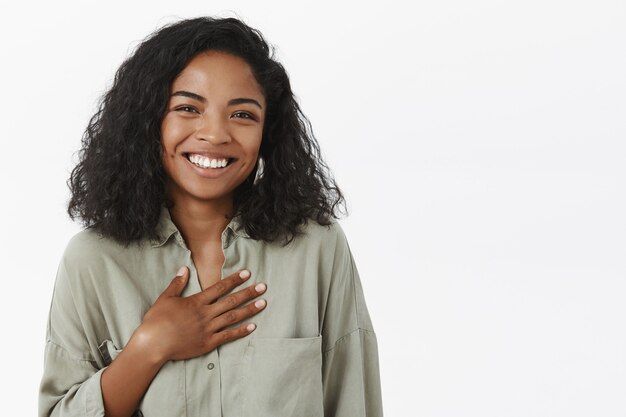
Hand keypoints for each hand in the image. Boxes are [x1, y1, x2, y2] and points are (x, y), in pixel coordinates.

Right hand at [131, 267, 266, 363]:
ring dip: (249, 310)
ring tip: (263, 303)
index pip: (220, 287)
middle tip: (263, 287)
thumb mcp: (165, 298)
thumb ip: (177, 283)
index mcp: (197, 301)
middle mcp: (206, 314)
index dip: (234, 279)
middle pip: (232, 301)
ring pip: (233, 317)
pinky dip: (241, 331)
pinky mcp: (208, 343)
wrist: (152, 344)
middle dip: (249, 293)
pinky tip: (253, 326)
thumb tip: (184, 268)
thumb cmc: (156, 321)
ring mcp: (208, 329)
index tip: (247, 273)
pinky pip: (228, 336)